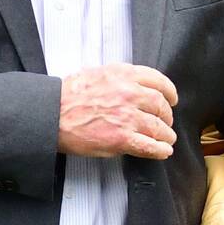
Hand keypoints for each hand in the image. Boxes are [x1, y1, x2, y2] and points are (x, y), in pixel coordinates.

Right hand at [57, 63, 177, 159]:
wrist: (51, 114)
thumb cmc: (68, 95)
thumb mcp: (96, 73)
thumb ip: (118, 77)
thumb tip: (132, 82)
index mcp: (123, 75)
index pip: (158, 80)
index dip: (169, 92)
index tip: (171, 98)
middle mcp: (129, 94)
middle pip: (160, 105)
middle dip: (167, 115)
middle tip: (166, 121)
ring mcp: (126, 117)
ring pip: (158, 127)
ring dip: (166, 135)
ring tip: (167, 139)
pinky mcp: (121, 139)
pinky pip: (149, 146)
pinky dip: (159, 150)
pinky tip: (163, 151)